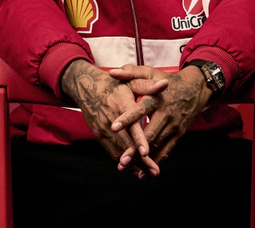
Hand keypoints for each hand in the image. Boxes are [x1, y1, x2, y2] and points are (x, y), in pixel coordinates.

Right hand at [61, 59, 167, 177]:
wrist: (88, 88)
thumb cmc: (114, 85)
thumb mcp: (131, 81)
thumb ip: (148, 86)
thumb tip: (165, 84)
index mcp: (122, 107)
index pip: (131, 126)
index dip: (138, 140)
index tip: (146, 152)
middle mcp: (112, 122)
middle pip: (127, 145)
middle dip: (141, 160)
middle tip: (155, 171)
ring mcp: (105, 131)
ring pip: (120, 152)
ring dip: (134, 164)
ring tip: (149, 173)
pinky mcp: (101, 136)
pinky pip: (113, 152)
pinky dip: (124, 161)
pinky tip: (136, 168)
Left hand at [108, 64, 212, 170]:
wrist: (196, 88)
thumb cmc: (167, 80)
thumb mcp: (150, 72)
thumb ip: (131, 72)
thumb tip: (112, 72)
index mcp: (156, 98)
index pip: (140, 109)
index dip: (127, 118)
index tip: (113, 126)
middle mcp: (166, 113)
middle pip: (149, 133)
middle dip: (135, 148)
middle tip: (121, 159)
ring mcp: (174, 125)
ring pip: (157, 145)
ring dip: (143, 158)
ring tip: (127, 167)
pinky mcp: (179, 134)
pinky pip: (167, 151)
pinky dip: (156, 162)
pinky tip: (145, 172)